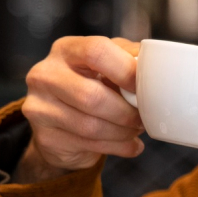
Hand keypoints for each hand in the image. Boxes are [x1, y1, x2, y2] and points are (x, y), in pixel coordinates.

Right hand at [15, 37, 143, 183]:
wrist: (60, 121)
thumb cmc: (91, 85)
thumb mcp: (108, 65)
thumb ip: (129, 59)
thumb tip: (158, 64)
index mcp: (66, 49)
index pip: (96, 51)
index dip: (126, 70)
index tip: (145, 86)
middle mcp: (45, 75)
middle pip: (91, 95)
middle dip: (125, 112)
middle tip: (143, 118)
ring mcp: (39, 107)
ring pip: (90, 126)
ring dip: (123, 132)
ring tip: (136, 130)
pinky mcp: (44, 136)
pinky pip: (88, 145)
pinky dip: (117, 147)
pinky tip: (129, 145)